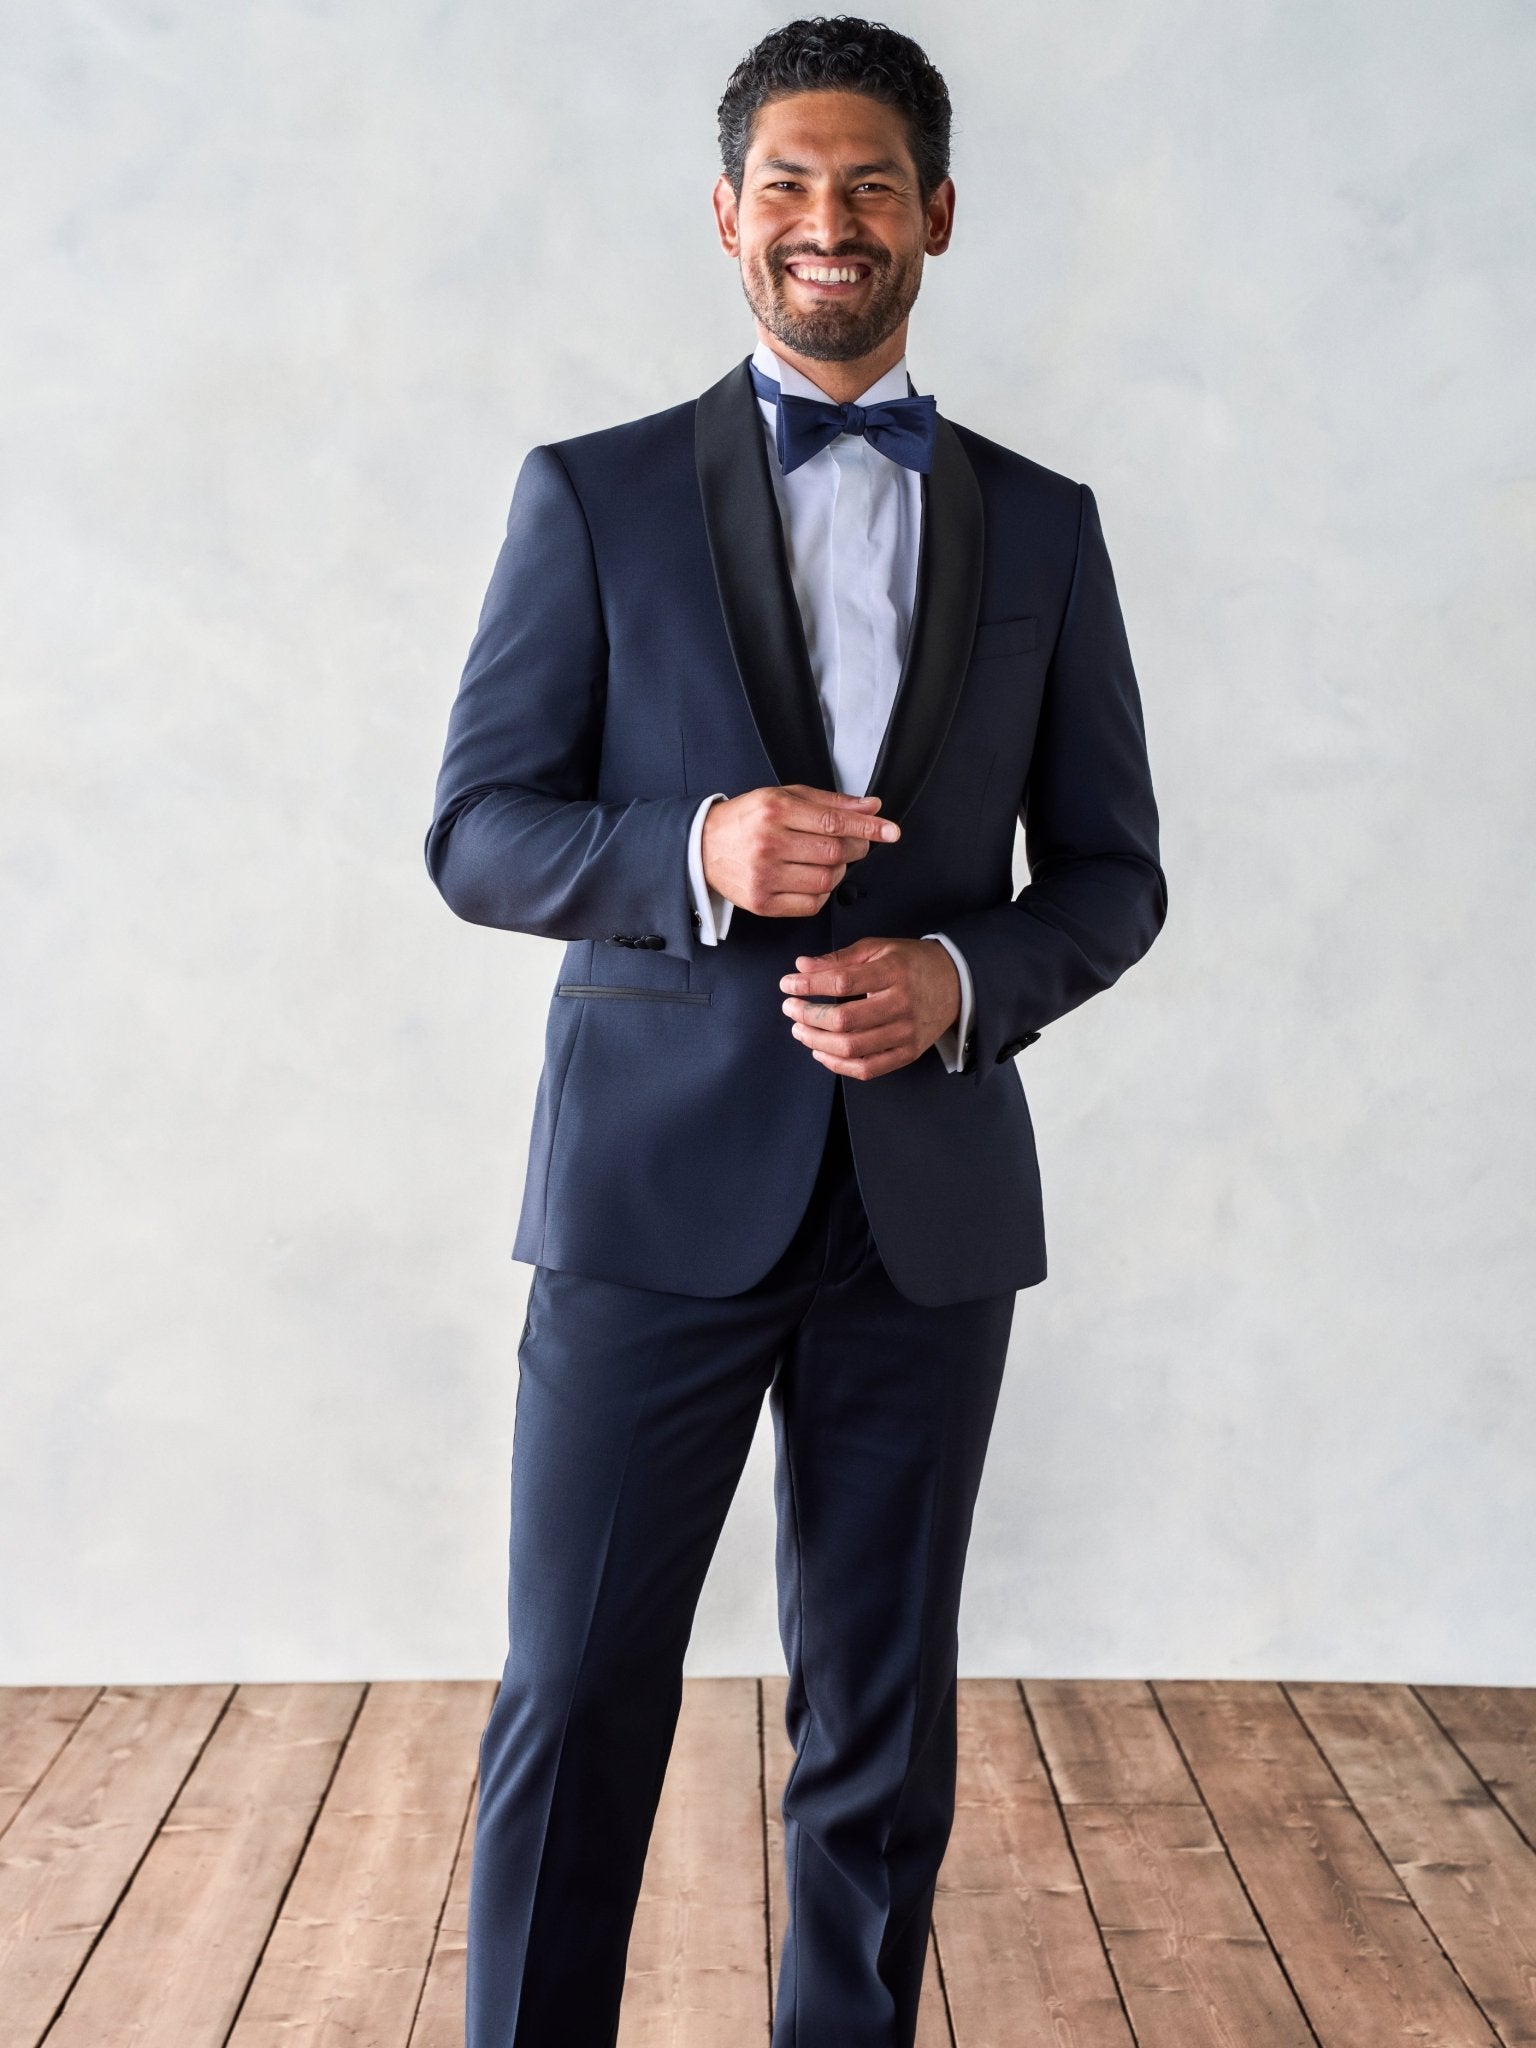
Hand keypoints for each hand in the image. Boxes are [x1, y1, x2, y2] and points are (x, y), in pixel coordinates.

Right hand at [700, 784, 899, 917]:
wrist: (702, 848)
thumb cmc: (747, 820)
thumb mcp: (785, 797)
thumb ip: (830, 803)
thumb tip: (871, 808)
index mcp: (775, 810)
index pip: (834, 821)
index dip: (868, 828)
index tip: (891, 831)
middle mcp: (769, 842)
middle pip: (834, 852)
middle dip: (854, 848)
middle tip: (853, 843)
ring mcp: (765, 875)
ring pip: (827, 880)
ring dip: (837, 871)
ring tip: (825, 860)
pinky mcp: (762, 902)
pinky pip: (812, 903)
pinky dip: (821, 892)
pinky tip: (810, 878)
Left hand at [779, 937, 960, 1079]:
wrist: (955, 983)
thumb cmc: (911, 963)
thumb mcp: (878, 949)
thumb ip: (838, 958)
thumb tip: (801, 966)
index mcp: (893, 972)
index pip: (842, 982)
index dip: (809, 985)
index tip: (788, 984)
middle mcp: (901, 1004)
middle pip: (845, 1020)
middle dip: (808, 1015)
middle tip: (791, 1008)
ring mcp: (906, 1033)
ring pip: (852, 1048)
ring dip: (817, 1041)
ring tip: (800, 1030)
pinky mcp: (908, 1053)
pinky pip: (867, 1069)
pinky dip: (837, 1064)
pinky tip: (820, 1051)